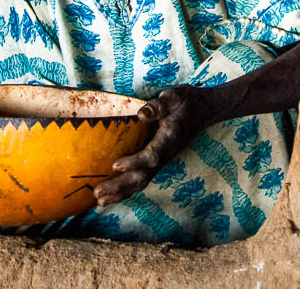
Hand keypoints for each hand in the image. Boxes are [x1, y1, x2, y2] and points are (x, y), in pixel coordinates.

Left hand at [91, 85, 213, 206]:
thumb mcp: (173, 98)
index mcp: (169, 139)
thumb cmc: (184, 102)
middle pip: (143, 176)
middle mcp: (165, 155)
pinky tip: (109, 195)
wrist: (202, 111)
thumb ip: (158, 106)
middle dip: (120, 186)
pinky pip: (140, 179)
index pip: (152, 156)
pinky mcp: (156, 162)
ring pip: (141, 182)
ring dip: (120, 193)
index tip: (115, 165)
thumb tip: (141, 114)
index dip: (134, 162)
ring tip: (99, 201)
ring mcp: (161, 161)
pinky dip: (124, 190)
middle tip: (97, 193)